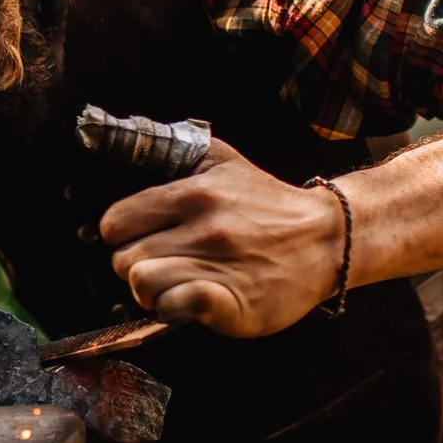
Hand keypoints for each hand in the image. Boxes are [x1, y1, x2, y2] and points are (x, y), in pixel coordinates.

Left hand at [99, 140, 343, 336]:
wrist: (327, 239)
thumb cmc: (268, 203)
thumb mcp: (222, 160)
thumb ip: (173, 147)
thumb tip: (117, 132)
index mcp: (194, 193)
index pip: (115, 223)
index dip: (123, 235)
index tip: (143, 239)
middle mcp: (203, 228)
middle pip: (124, 260)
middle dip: (136, 266)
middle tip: (165, 265)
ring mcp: (217, 265)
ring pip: (142, 285)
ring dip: (154, 291)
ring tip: (178, 283)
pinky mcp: (230, 302)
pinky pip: (172, 309)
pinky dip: (175, 310)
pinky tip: (193, 301)